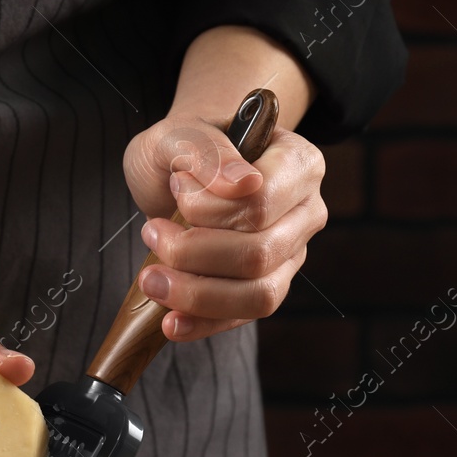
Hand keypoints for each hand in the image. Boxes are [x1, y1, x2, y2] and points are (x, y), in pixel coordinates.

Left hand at [121, 114, 326, 340]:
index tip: (176, 188)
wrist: (177, 173)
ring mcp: (290, 256)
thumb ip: (208, 150)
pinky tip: (170, 322)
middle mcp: (305, 213)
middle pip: (260, 253)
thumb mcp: (181, 133)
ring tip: (151, 279)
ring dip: (197, 294)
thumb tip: (243, 183)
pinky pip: (243, 318)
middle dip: (193, 253)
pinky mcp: (267, 288)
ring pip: (259, 295)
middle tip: (150, 233)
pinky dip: (203, 324)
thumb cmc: (185, 149)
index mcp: (298, 164)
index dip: (209, 208)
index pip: (261, 202)